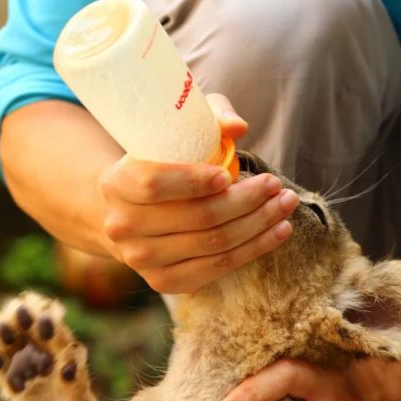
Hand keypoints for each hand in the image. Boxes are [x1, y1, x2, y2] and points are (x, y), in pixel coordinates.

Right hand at [98, 94, 298, 292]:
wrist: (131, 215)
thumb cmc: (159, 165)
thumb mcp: (173, 132)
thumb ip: (207, 118)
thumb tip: (239, 127)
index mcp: (116, 184)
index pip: (154, 184)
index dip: (194, 180)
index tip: (229, 174)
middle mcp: (123, 227)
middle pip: (197, 217)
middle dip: (246, 200)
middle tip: (275, 184)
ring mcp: (143, 260)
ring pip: (214, 244)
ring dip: (259, 224)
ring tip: (284, 204)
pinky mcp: (165, 282)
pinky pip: (219, 267)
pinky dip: (254, 249)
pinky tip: (279, 232)